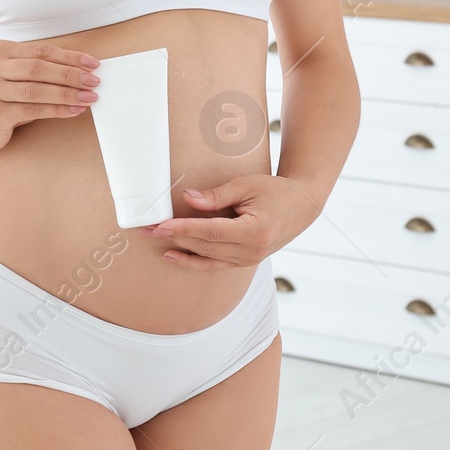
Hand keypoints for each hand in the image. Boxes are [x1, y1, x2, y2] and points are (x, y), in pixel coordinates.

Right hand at [0, 40, 100, 151]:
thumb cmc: (4, 96)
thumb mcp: (18, 76)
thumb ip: (42, 69)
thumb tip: (83, 70)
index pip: (41, 50)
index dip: (69, 57)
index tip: (92, 64)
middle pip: (38, 68)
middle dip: (70, 75)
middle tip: (94, 81)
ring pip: (36, 90)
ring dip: (67, 94)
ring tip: (88, 97)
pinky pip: (32, 110)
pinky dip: (57, 110)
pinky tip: (73, 110)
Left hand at [136, 174, 325, 270]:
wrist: (302, 206)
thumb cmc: (276, 191)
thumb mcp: (246, 185)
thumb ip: (217, 196)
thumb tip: (188, 199)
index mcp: (254, 232)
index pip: (210, 232)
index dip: (183, 228)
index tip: (160, 224)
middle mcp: (252, 252)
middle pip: (205, 246)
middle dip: (174, 237)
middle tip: (147, 228)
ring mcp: (249, 260)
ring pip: (207, 259)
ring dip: (180, 252)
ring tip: (154, 244)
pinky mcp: (245, 261)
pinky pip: (215, 264)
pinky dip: (194, 261)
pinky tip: (174, 255)